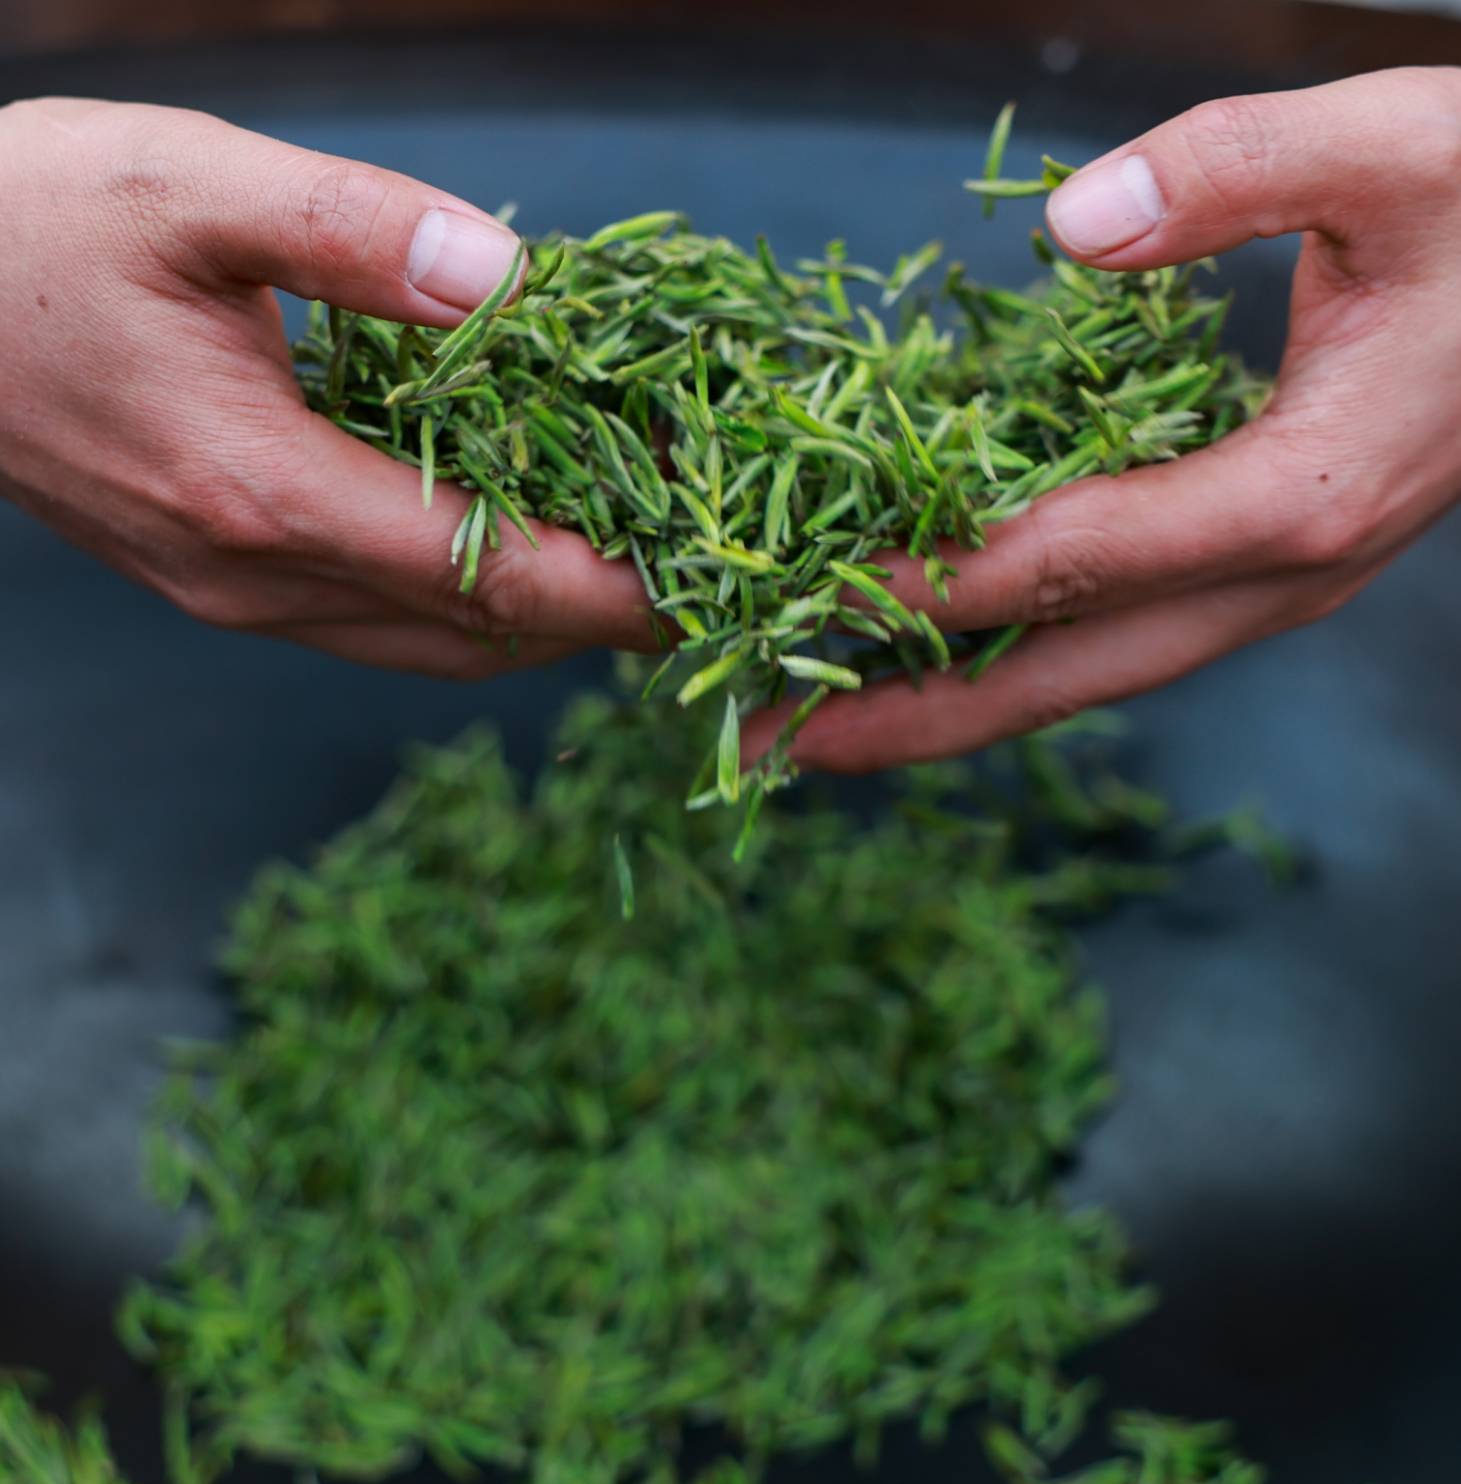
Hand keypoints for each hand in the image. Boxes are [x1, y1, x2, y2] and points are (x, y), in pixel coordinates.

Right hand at [0, 98, 648, 677]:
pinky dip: (465, 596)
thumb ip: (356, 232)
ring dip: (539, 612)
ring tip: (635, 551)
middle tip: (709, 560)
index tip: (717, 583)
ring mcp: (236, 596)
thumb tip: (512, 281)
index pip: (485, 573)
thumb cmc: (28, 228)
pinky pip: (380, 622)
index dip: (615, 586)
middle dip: (603, 606)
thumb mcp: (187, 186)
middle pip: (475, 631)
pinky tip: (511, 535)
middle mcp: (255, 576)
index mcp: (260, 489)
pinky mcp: (224, 584)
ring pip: (432, 643)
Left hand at [746, 66, 1460, 771]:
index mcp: (1300, 494)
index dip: (932, 580)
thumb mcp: (1395, 146)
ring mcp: (1272, 589)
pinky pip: (1113, 638)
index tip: (805, 601)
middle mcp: (1278, 575)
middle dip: (907, 717)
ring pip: (1083, 677)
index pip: (1072, 556)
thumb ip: (1232, 171)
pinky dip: (1009, 657)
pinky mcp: (1260, 569)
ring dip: (945, 709)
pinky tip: (929, 657)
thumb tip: (1068, 227)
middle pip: (1061, 674)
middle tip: (763, 750)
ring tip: (812, 733)